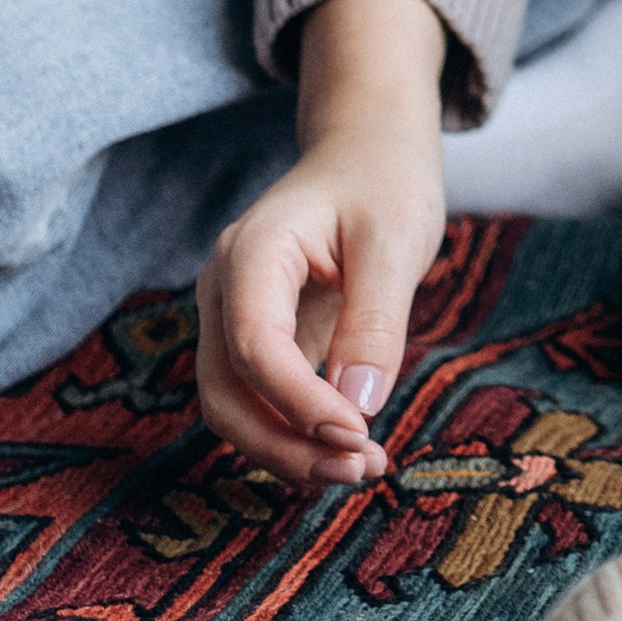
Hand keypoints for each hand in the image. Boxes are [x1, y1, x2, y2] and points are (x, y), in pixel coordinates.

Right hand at [195, 0, 449, 489]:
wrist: (367, 150)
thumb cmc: (383, 182)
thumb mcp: (395, 241)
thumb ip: (375, 322)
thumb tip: (359, 410)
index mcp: (252, 252)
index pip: (255, 346)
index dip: (299, 402)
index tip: (358, 435)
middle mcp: (225, 289)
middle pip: (227, 393)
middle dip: (286, 445)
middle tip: (361, 470)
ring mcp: (233, 316)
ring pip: (235, 407)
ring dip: (289, 450)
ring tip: (362, 469)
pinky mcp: (257, 338)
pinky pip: (260, 400)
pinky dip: (295, 433)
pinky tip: (347, 451)